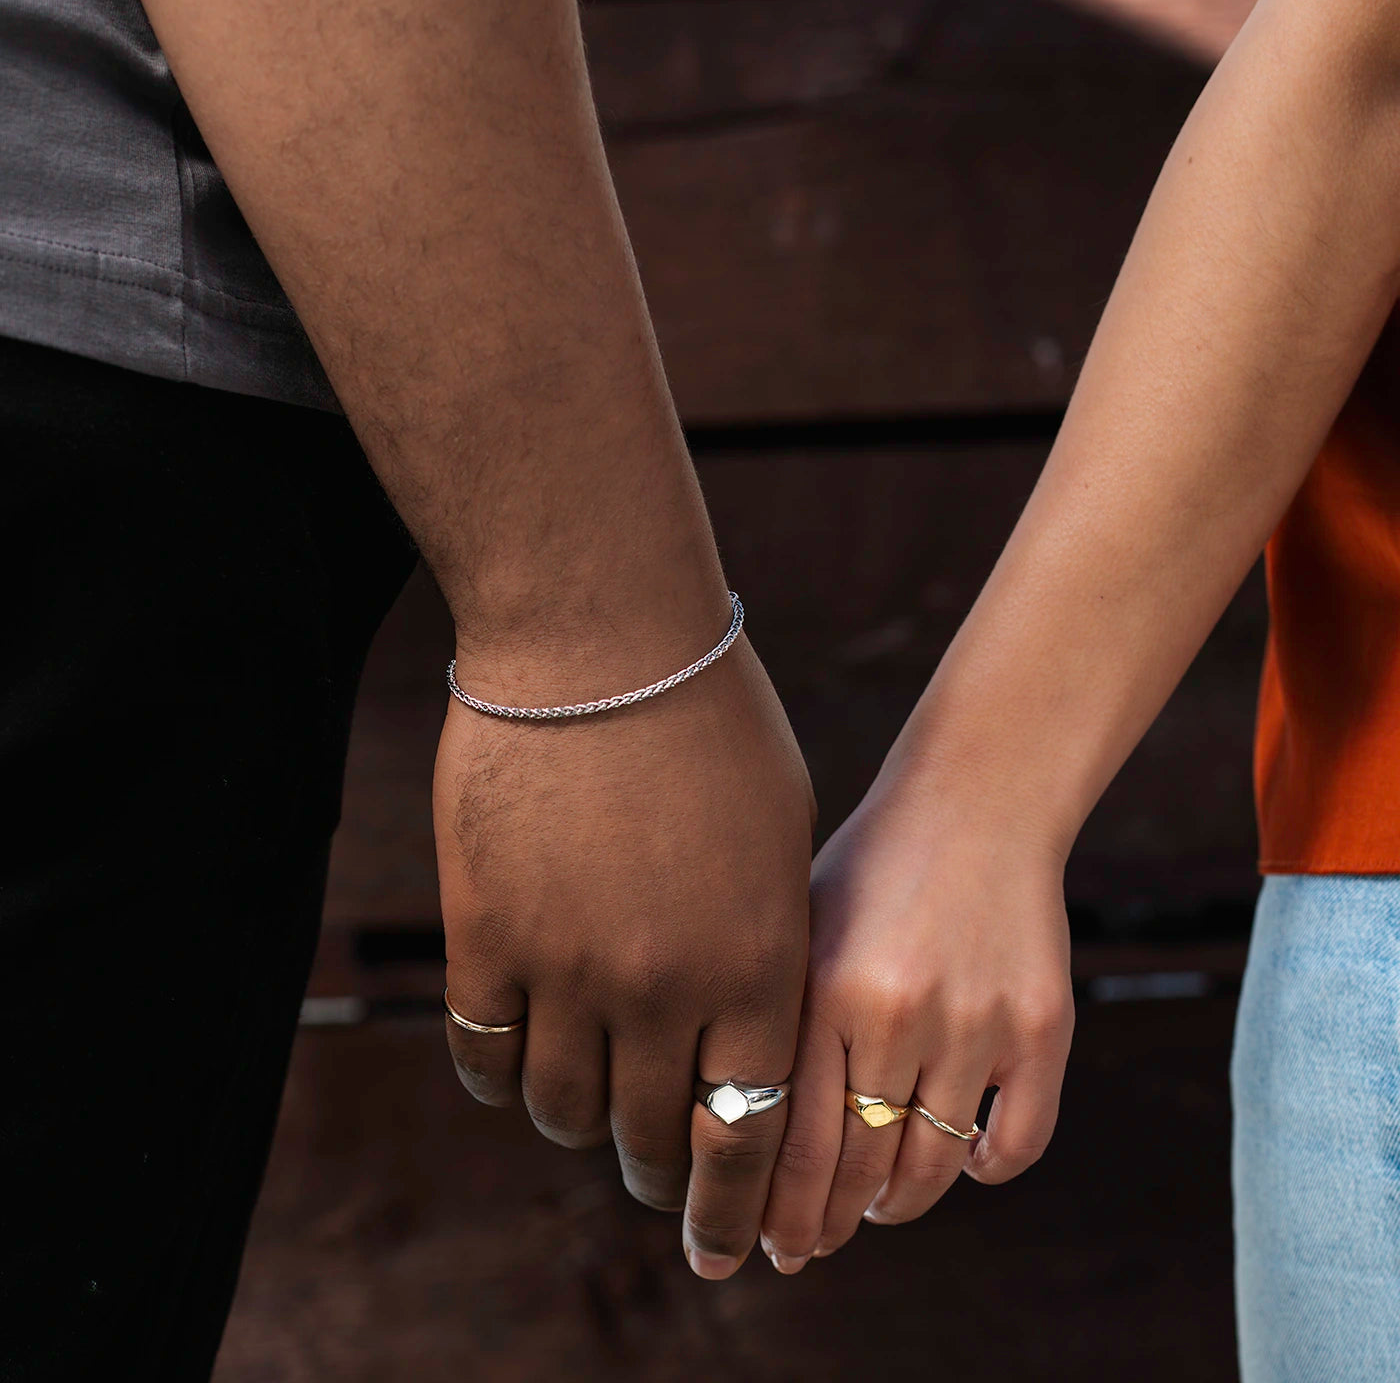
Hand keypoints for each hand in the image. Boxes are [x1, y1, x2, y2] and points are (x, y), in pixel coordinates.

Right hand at [435, 624, 814, 1279]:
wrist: (600, 640)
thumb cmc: (713, 724)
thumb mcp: (779, 838)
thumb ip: (766, 945)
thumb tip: (741, 1030)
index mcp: (758, 962)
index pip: (751, 1129)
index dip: (736, 1203)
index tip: (726, 1246)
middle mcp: (664, 986)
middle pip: (653, 1134)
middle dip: (661, 1176)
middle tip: (660, 1181)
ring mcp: (566, 966)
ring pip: (560, 1106)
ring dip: (579, 1120)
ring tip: (590, 1109)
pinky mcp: (485, 934)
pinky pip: (484, 1052)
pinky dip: (501, 1074)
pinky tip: (517, 1061)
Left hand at [760, 754, 1073, 1270]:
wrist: (976, 802)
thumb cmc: (872, 869)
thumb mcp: (803, 931)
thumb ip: (784, 1025)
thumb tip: (745, 1137)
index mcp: (825, 990)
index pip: (795, 1144)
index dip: (781, 1212)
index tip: (772, 1246)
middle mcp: (899, 1014)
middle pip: (860, 1168)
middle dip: (828, 1225)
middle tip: (812, 1245)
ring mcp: (978, 1022)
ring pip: (934, 1166)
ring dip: (901, 1203)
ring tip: (880, 1207)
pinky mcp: (1044, 1026)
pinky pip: (1018, 1142)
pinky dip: (988, 1168)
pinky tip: (963, 1162)